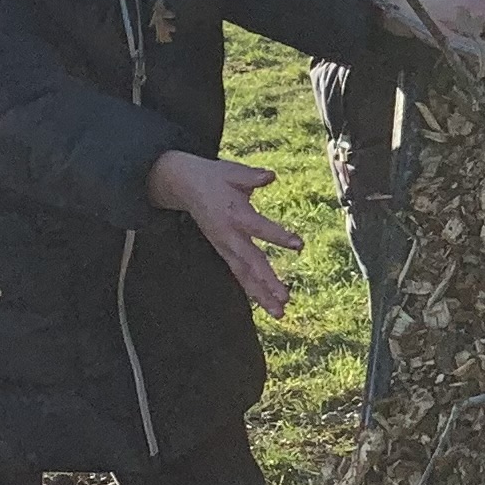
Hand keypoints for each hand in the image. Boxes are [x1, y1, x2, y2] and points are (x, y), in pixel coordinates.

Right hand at [147, 151, 300, 319]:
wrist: (184, 186)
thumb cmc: (214, 177)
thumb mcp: (231, 171)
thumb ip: (251, 176)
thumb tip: (270, 175)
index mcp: (235, 213)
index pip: (259, 227)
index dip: (279, 236)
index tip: (299, 245)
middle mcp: (229, 235)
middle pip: (251, 262)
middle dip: (267, 281)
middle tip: (284, 298)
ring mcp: (225, 246)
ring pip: (244, 275)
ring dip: (262, 295)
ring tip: (280, 313)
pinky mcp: (223, 251)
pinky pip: (239, 274)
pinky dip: (252, 290)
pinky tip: (267, 305)